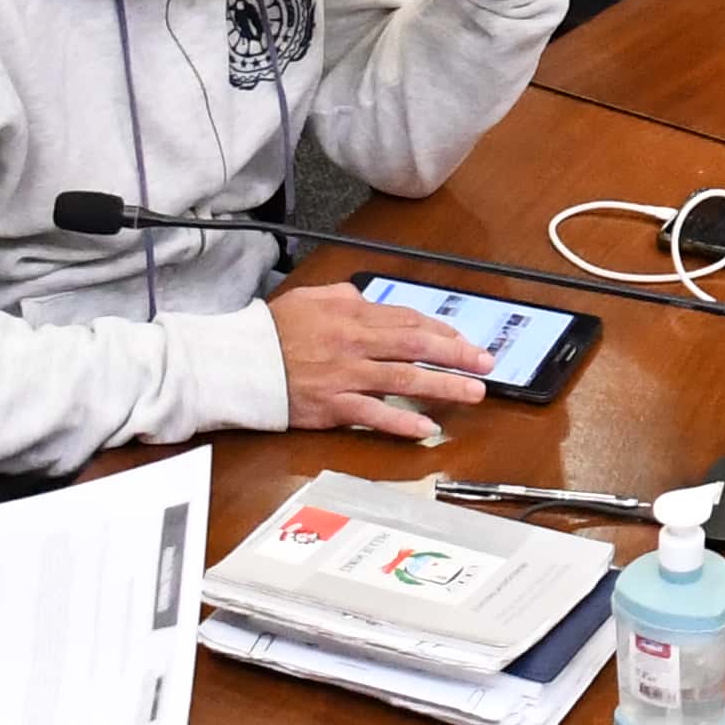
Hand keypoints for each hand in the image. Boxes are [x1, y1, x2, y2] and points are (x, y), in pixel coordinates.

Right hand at [270, 278, 492, 442]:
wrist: (238, 361)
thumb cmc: (272, 330)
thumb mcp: (311, 298)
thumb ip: (346, 297)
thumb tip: (371, 299)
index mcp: (352, 315)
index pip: (408, 321)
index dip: (442, 331)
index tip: (464, 341)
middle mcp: (354, 344)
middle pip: (416, 346)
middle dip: (457, 355)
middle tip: (486, 364)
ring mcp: (345, 376)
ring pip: (404, 379)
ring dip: (443, 386)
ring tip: (473, 393)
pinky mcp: (332, 405)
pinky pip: (373, 414)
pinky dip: (401, 421)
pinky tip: (426, 427)